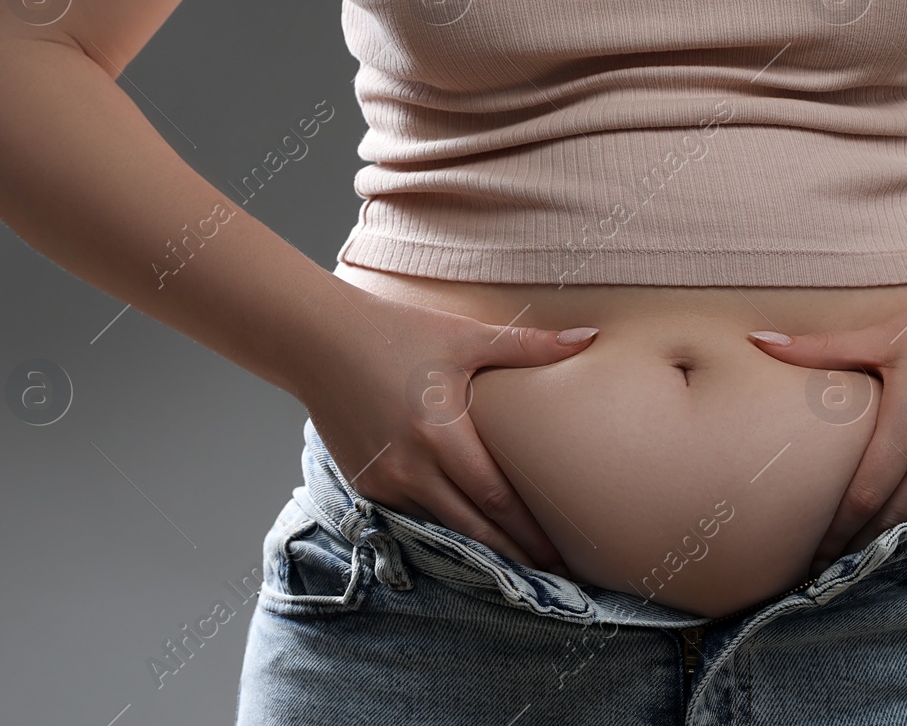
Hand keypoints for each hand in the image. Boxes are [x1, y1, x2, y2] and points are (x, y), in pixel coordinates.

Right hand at [292, 289, 600, 576]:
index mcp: (439, 433)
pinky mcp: (366, 485)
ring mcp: (383, 481)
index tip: (559, 553)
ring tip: (517, 565)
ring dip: (478, 549)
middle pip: (471, 527)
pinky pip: (411, 518)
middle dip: (512, 554)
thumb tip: (587, 339)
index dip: (528, 531)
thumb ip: (527, 347)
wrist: (319, 341)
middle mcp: (409, 466)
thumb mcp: (464, 336)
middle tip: (550, 573)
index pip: (494, 498)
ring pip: (440, 529)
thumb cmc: (396, 332)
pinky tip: (467, 540)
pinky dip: (441, 531)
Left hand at [747, 285, 906, 577]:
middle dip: (857, 544)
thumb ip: (818, 349)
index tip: (812, 555)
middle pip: (892, 517)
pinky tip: (904, 525)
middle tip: (826, 565)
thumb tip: (757, 340)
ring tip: (858, 552)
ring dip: (893, 536)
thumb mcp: (884, 335)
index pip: (864, 496)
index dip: (836, 532)